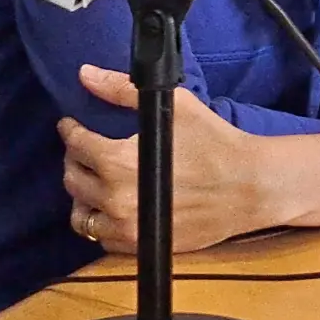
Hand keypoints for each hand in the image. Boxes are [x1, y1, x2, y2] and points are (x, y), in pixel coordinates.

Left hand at [59, 65, 266, 252]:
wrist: (250, 186)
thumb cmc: (215, 143)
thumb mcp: (174, 107)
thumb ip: (122, 90)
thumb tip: (86, 74)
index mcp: (118, 161)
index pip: (75, 144)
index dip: (70, 130)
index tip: (71, 125)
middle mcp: (115, 197)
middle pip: (73, 179)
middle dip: (74, 160)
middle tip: (85, 150)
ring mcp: (127, 226)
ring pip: (82, 216)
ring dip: (82, 196)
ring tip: (93, 182)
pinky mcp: (142, 244)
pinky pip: (104, 239)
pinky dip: (102, 223)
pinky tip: (112, 208)